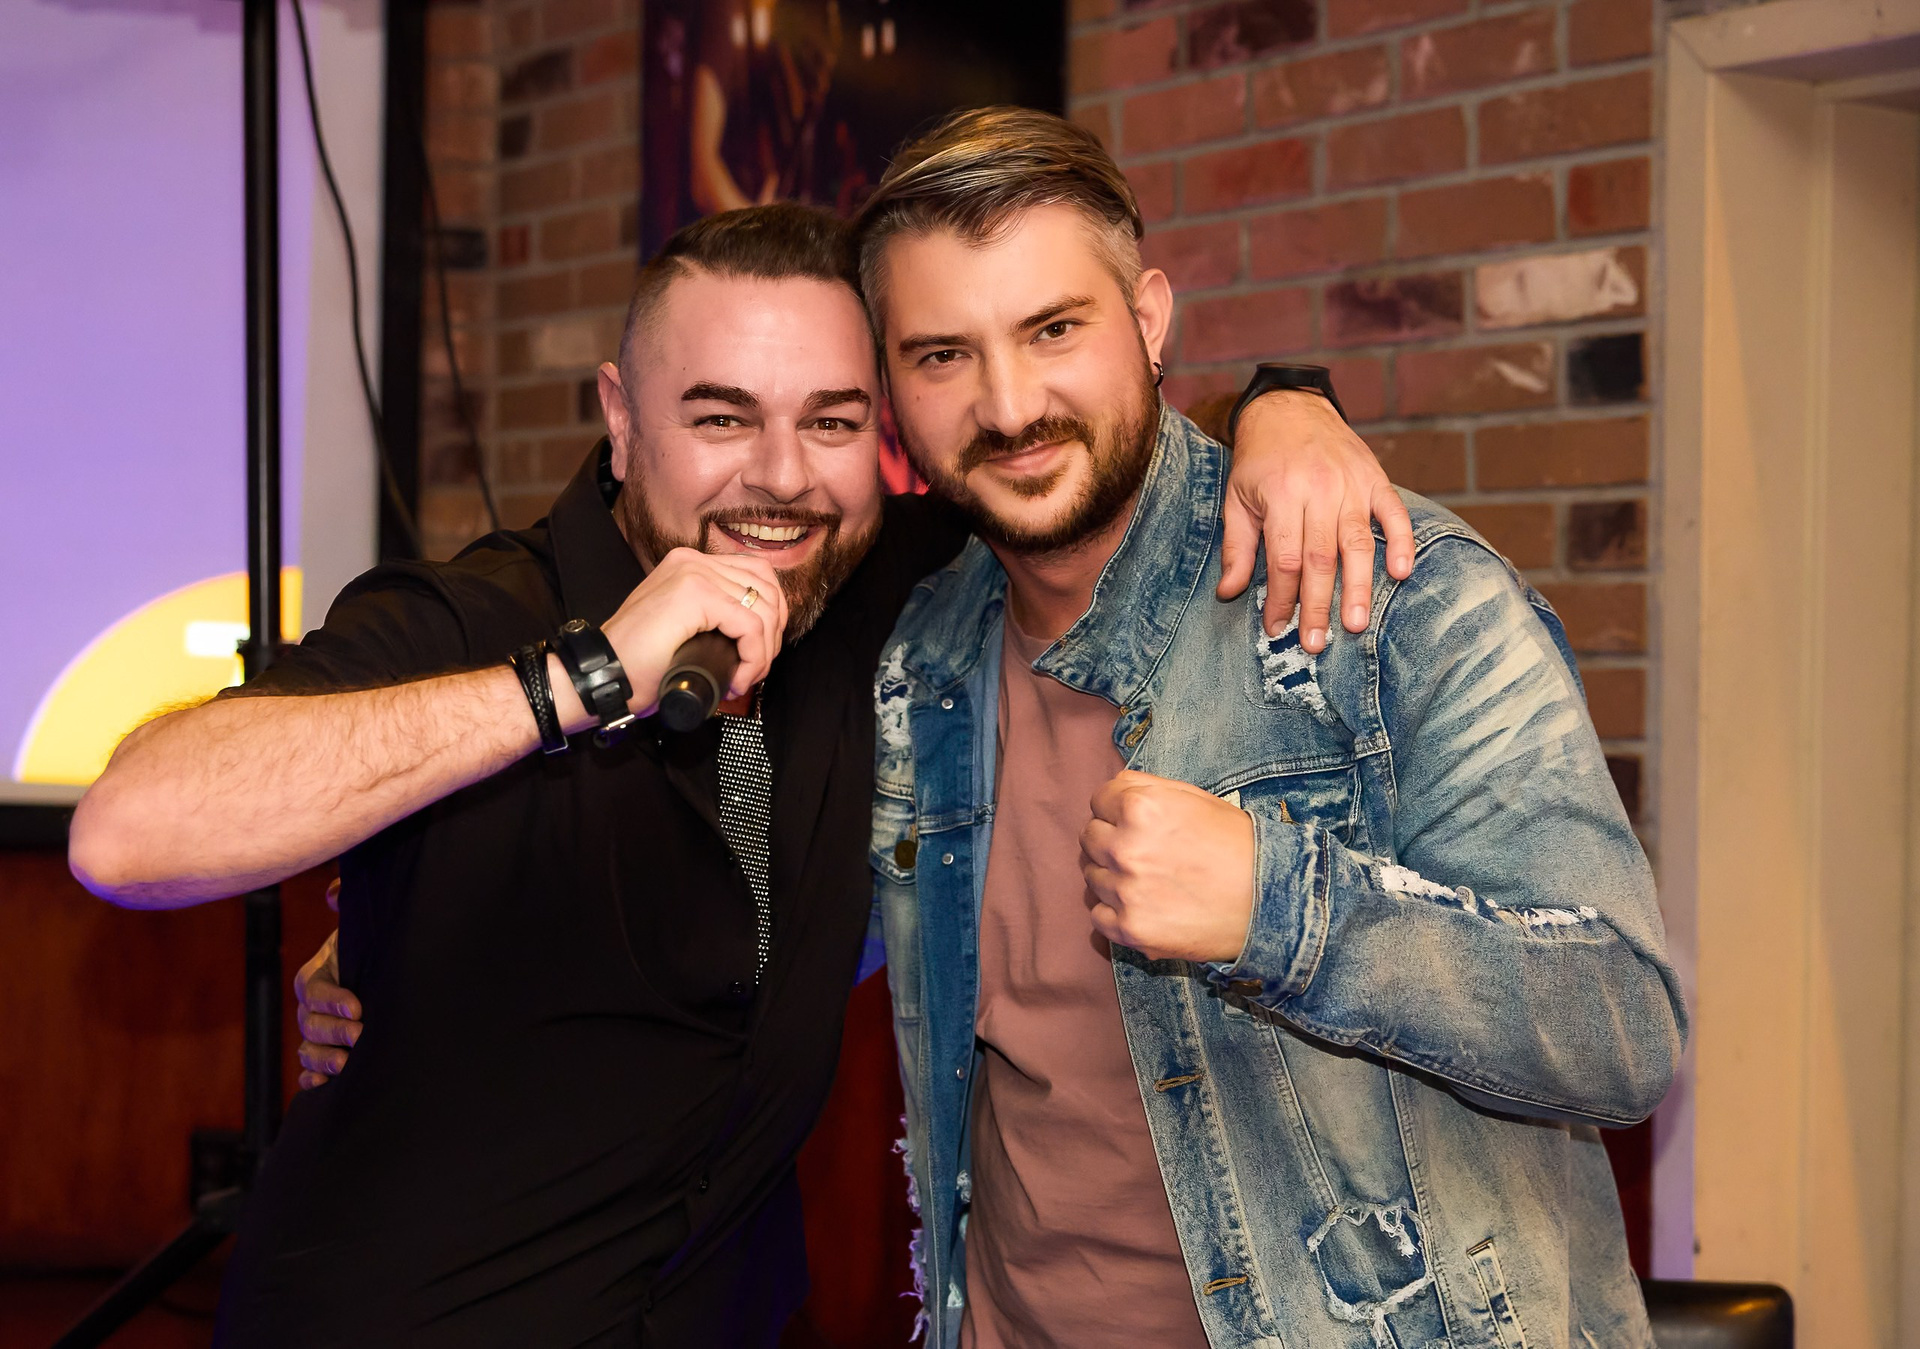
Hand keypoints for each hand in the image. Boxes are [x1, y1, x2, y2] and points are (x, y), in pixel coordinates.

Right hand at [295, 879, 361, 1088]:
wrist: (390, 973)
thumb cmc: (378, 947)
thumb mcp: (366, 925)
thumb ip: (349, 904)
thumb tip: (333, 894)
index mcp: (318, 972)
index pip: (314, 989)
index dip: (332, 1001)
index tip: (357, 1008)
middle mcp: (312, 1005)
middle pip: (309, 1023)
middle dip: (333, 1032)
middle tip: (361, 1037)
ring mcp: (317, 1031)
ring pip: (308, 1049)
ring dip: (323, 1059)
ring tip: (348, 1064)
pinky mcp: (326, 1052)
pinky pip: (308, 1070)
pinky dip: (312, 1079)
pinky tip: (320, 1085)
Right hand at [599, 547, 789, 718]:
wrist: (603, 676)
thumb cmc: (637, 665)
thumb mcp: (685, 630)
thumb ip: (714, 619)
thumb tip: (757, 634)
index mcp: (689, 565)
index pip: (756, 575)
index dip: (770, 617)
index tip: (757, 655)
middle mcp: (692, 561)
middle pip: (766, 587)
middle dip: (773, 634)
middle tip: (754, 669)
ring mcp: (692, 573)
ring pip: (763, 608)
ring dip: (764, 651)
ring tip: (744, 677)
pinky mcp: (694, 595)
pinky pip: (750, 625)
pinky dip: (754, 657)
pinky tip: (737, 679)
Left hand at [1080, 770, 1254, 963]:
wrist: (1271, 902)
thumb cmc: (1236, 845)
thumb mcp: (1195, 798)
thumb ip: (1146, 787)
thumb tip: (1113, 788)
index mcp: (1140, 807)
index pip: (1098, 800)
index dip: (1117, 809)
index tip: (1133, 821)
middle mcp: (1126, 848)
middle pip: (1089, 838)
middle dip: (1110, 839)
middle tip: (1142, 851)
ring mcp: (1125, 891)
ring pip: (1091, 877)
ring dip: (1112, 876)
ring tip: (1148, 880)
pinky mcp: (1129, 929)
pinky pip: (1098, 915)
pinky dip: (1115, 911)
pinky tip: (1142, 906)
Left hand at [1219, 389, 1414, 650]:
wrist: (1290, 408)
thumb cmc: (1260, 462)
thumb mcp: (1237, 499)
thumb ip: (1236, 548)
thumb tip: (1228, 594)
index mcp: (1280, 495)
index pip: (1283, 559)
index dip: (1280, 598)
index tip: (1277, 628)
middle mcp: (1318, 490)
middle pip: (1320, 558)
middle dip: (1318, 605)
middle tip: (1317, 643)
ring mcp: (1351, 484)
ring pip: (1358, 543)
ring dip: (1358, 587)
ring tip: (1355, 624)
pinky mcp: (1375, 478)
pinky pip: (1394, 514)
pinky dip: (1402, 542)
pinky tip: (1402, 572)